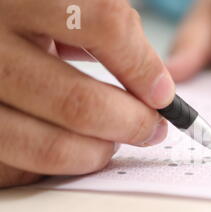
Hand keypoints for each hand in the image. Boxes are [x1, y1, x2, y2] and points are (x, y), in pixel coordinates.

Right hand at [0, 0, 175, 187]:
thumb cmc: (28, 16)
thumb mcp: (64, 2)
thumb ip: (107, 30)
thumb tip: (155, 88)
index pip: (106, 25)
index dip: (144, 66)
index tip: (163, 94)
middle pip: (80, 104)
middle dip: (132, 124)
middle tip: (151, 128)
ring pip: (51, 147)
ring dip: (98, 152)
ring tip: (112, 141)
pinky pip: (21, 170)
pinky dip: (60, 164)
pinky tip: (71, 146)